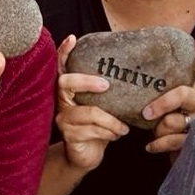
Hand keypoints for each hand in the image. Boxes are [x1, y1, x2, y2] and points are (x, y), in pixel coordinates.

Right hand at [53, 34, 128, 172]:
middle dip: (87, 81)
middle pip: (66, 83)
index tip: (72, 38)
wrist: (87, 155)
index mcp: (69, 91)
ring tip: (123, 127)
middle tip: (107, 84)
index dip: (64, 52)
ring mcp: (63, 119)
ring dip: (112, 120)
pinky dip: (109, 132)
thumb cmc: (97, 126)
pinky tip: (117, 134)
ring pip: (89, 112)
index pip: (62, 66)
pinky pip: (92, 130)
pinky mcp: (69, 135)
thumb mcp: (102, 106)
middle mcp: (61, 101)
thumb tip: (132, 72)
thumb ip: (106, 92)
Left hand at [140, 37, 194, 153]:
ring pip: (175, 121)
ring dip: (159, 131)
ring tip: (155, 135)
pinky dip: (157, 144)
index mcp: (194, 97)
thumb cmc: (166, 133)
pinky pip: (172, 140)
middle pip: (186, 94)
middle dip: (163, 103)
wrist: (177, 161)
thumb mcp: (164, 112)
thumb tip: (135, 79)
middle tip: (146, 113)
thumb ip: (159, 98)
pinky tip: (150, 147)